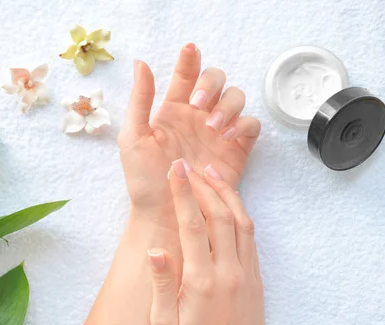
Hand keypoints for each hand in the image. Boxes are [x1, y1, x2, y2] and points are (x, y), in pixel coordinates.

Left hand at [119, 43, 260, 226]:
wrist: (165, 214)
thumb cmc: (144, 180)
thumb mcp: (133, 138)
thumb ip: (140, 101)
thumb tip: (141, 63)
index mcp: (174, 111)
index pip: (186, 76)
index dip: (190, 60)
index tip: (189, 49)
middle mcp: (199, 117)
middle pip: (217, 81)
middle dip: (211, 84)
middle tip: (197, 104)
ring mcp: (219, 133)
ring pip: (236, 99)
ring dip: (228, 105)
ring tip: (213, 127)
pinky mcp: (236, 151)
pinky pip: (250, 126)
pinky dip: (244, 124)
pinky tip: (228, 135)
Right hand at [147, 159, 264, 324]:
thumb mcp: (163, 323)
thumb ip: (160, 283)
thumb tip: (154, 249)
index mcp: (202, 279)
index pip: (193, 223)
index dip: (184, 192)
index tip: (176, 170)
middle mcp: (228, 271)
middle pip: (221, 214)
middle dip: (205, 185)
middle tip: (191, 165)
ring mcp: (247, 274)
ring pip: (242, 222)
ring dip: (227, 194)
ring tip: (212, 175)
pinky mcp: (256, 280)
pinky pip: (251, 239)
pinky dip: (241, 215)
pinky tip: (231, 206)